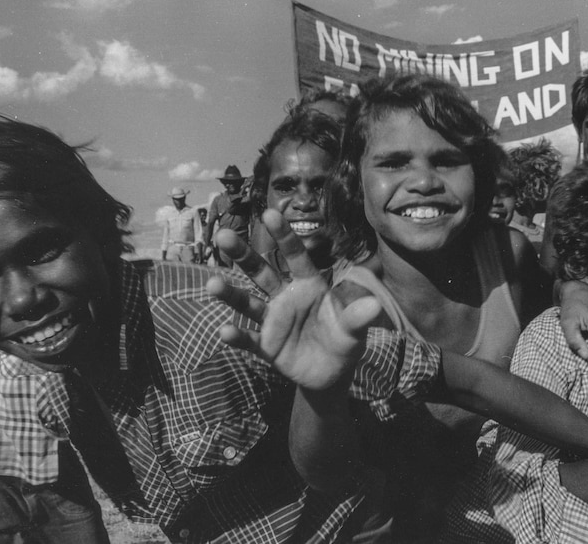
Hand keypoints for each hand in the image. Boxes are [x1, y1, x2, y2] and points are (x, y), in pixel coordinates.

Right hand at [206, 209, 380, 389]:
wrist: (332, 374)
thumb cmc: (344, 341)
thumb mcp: (353, 330)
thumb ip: (358, 317)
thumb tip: (375, 306)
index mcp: (308, 285)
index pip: (295, 257)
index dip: (283, 236)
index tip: (270, 213)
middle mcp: (286, 298)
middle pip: (261, 272)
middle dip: (243, 255)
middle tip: (222, 235)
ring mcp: (273, 321)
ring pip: (248, 302)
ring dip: (231, 293)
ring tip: (211, 283)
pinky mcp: (267, 346)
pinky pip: (250, 339)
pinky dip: (238, 336)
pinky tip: (225, 331)